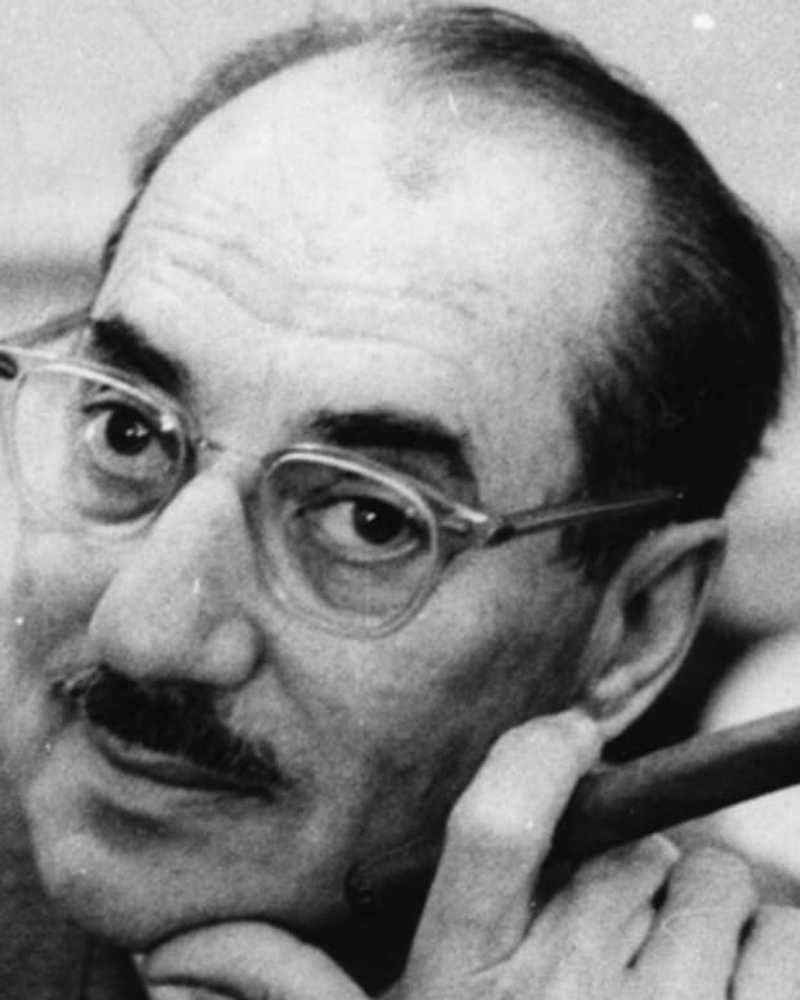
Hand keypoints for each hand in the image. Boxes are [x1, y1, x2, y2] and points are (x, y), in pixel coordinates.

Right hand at [143, 711, 799, 998]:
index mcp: (471, 986)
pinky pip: (787, 932)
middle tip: (611, 933)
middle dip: (630, 870)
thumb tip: (168, 959)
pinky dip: (773, 951)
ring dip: (705, 909)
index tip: (572, 733)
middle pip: (628, 847)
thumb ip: (289, 999)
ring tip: (670, 980)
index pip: (499, 824)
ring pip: (715, 880)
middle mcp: (570, 999)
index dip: (539, 755)